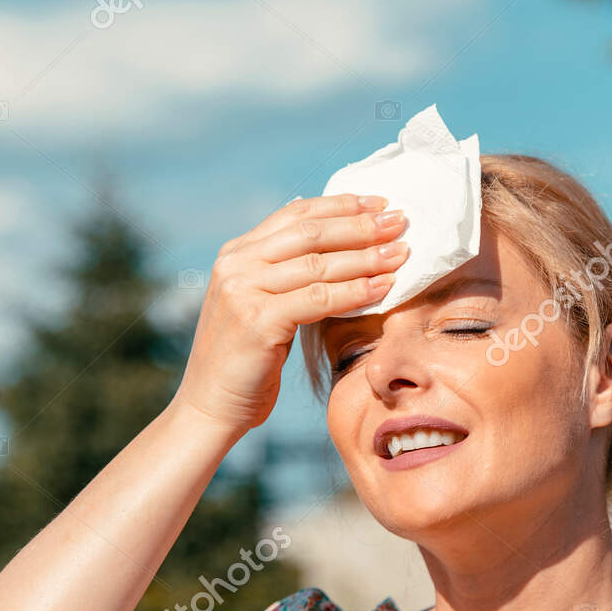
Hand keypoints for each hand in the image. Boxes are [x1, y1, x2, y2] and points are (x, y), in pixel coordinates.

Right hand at [171, 194, 409, 435]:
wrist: (210, 407)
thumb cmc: (245, 361)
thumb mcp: (261, 305)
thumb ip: (284, 274)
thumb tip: (334, 244)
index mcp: (236, 253)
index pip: (295, 215)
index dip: (341, 206)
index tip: (379, 203)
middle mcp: (236, 265)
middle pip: (311, 233)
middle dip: (360, 225)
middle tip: (400, 222)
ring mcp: (243, 290)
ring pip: (318, 264)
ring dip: (366, 257)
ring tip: (401, 254)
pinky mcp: (257, 321)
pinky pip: (319, 298)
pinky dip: (356, 291)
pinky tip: (384, 288)